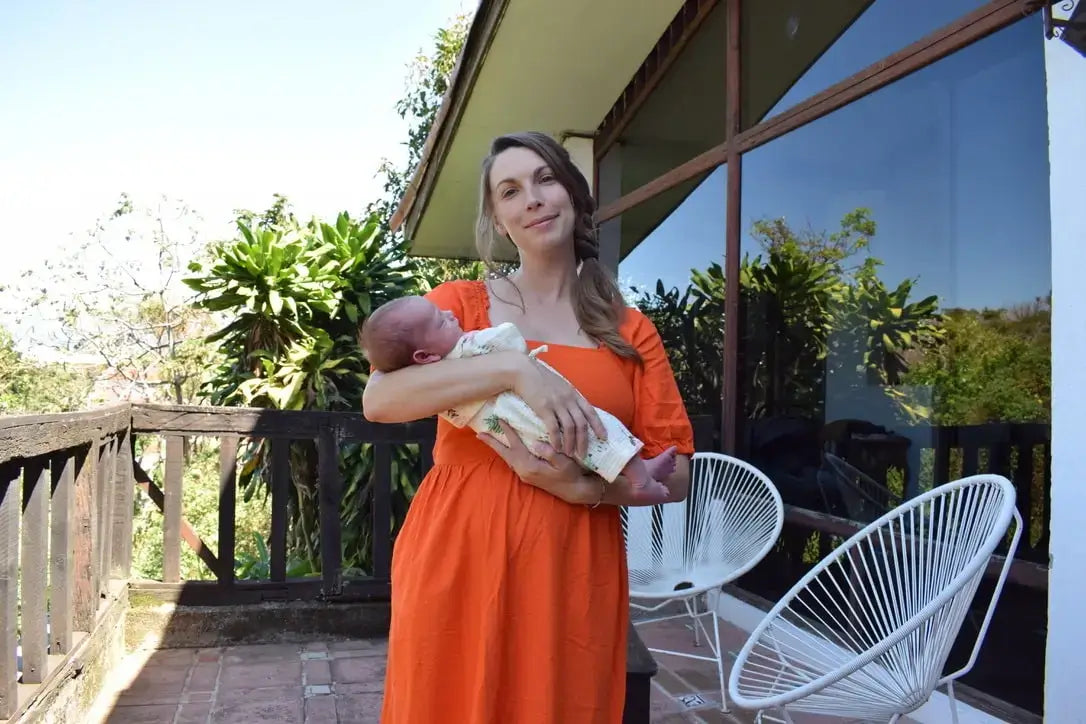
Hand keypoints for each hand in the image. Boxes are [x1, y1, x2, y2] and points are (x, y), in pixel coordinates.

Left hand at [477, 421, 601, 504]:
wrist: (575, 491)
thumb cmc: (571, 475)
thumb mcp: (564, 462)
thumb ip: (551, 453)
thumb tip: (537, 444)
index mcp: (531, 466)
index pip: (515, 446)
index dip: (508, 432)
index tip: (500, 420)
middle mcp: (524, 471)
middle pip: (505, 454)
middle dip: (492, 443)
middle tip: (479, 434)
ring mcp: (525, 475)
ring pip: (508, 458)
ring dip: (499, 448)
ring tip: (489, 438)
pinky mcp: (528, 476)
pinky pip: (514, 461)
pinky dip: (508, 453)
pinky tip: (507, 448)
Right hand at [512, 357, 606, 458]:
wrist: (523, 371)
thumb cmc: (539, 378)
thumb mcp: (560, 385)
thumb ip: (567, 396)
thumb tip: (573, 409)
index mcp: (573, 393)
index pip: (590, 411)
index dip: (598, 425)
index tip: (603, 437)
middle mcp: (568, 399)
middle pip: (581, 423)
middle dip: (584, 441)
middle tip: (583, 455)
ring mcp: (557, 403)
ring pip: (570, 427)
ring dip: (571, 443)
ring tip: (569, 454)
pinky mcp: (543, 408)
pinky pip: (553, 427)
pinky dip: (556, 439)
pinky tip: (556, 448)